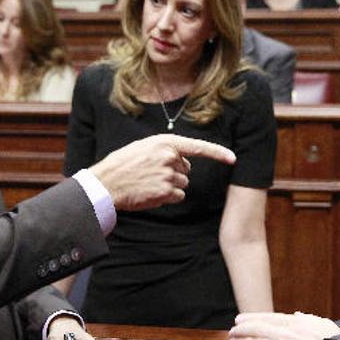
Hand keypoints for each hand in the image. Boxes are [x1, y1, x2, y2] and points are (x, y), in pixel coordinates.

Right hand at [89, 134, 235, 210]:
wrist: (106, 183)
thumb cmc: (122, 164)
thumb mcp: (143, 147)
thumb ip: (165, 150)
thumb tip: (184, 161)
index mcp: (165, 142)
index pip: (198, 147)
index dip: (218, 153)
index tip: (233, 159)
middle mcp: (170, 157)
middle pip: (186, 170)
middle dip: (174, 173)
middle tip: (151, 174)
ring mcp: (169, 175)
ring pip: (182, 184)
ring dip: (170, 187)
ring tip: (149, 184)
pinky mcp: (166, 192)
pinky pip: (178, 196)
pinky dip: (168, 198)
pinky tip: (151, 194)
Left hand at [228, 312, 339, 339]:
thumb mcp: (320, 323)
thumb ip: (307, 319)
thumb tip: (299, 315)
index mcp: (292, 324)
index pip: (265, 318)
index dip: (250, 318)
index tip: (239, 319)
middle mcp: (285, 334)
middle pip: (257, 330)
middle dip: (242, 330)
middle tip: (232, 332)